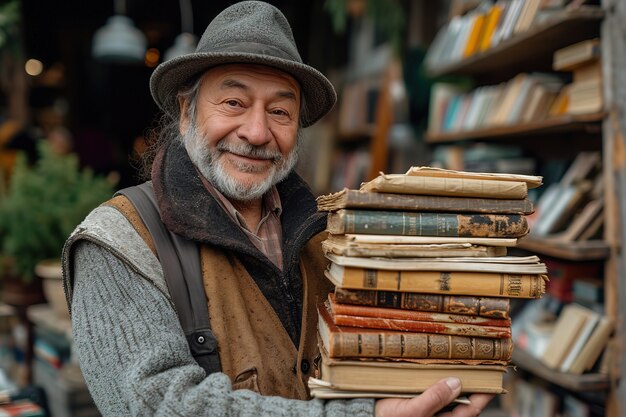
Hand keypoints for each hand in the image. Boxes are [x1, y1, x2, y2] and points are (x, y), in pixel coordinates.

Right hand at [374, 377, 494, 416]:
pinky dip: (440, 377)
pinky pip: (435, 388)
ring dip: (455, 378)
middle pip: (462, 400)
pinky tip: (441, 366)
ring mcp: (430, 407)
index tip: (495, 380)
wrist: (364, 412)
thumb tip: (455, 383)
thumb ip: (434, 398)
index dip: (484, 394)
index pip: (470, 410)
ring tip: (464, 363)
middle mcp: (438, 416)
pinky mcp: (419, 398)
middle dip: (471, 384)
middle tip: (482, 366)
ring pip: (449, 393)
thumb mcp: (412, 411)